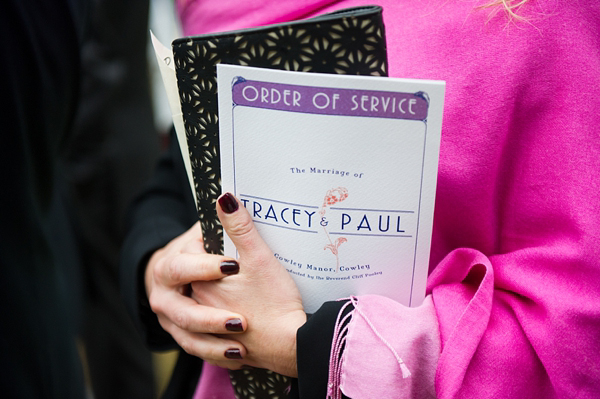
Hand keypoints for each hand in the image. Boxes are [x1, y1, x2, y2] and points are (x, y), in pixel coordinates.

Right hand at [145, 222, 249, 368]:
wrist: (179, 277)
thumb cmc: (199, 254)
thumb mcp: (211, 237)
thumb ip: (224, 223)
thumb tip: (228, 196)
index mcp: (168, 267)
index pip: (183, 268)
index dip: (206, 267)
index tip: (234, 266)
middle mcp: (164, 297)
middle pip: (183, 312)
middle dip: (210, 319)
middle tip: (239, 322)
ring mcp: (171, 320)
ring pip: (188, 338)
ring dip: (214, 344)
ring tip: (241, 346)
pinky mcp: (183, 336)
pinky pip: (197, 350)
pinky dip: (217, 354)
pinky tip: (240, 357)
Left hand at [191, 193, 306, 376]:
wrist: (291, 347)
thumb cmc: (274, 303)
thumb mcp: (259, 258)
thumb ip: (240, 228)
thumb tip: (225, 198)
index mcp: (201, 284)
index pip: (190, 257)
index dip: (205, 244)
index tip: (223, 240)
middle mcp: (200, 309)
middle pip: (194, 282)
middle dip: (206, 270)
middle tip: (230, 262)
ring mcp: (210, 332)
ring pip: (200, 311)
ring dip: (209, 300)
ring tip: (229, 289)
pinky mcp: (226, 348)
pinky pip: (212, 338)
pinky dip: (219, 330)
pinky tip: (233, 323)